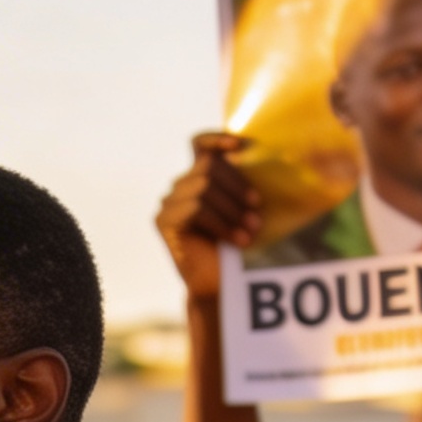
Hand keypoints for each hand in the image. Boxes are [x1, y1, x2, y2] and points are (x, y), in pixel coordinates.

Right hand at [155, 135, 260, 303]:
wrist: (218, 283)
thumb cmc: (236, 245)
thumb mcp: (244, 206)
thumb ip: (243, 182)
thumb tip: (258, 156)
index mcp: (199, 178)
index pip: (199, 145)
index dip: (216, 138)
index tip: (242, 146)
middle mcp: (180, 187)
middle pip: (207, 166)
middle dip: (237, 186)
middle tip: (257, 209)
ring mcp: (169, 204)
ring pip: (203, 187)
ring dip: (232, 209)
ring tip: (251, 230)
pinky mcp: (163, 221)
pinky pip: (196, 208)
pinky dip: (221, 223)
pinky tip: (236, 239)